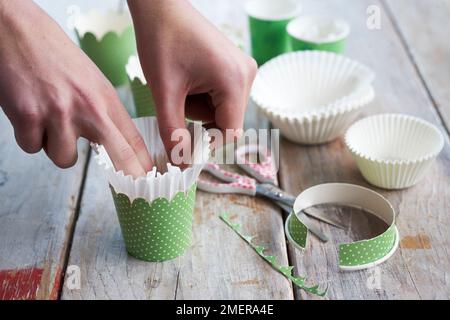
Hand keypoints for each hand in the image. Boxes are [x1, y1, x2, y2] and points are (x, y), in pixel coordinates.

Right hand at [0, 0, 152, 177]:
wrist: (16, 29)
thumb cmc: (54, 55)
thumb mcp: (91, 80)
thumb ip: (102, 111)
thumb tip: (111, 144)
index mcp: (105, 97)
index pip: (132, 138)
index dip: (143, 164)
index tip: (151, 179)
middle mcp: (87, 107)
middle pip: (118, 154)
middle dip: (127, 174)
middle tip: (130, 183)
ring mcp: (58, 113)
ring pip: (63, 158)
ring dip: (54, 146)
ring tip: (49, 119)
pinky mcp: (28, 116)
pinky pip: (32, 147)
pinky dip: (29, 137)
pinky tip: (29, 113)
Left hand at [128, 0, 256, 163]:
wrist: (161, 7)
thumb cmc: (161, 40)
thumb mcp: (164, 93)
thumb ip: (173, 132)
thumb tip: (181, 165)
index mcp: (235, 80)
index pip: (230, 133)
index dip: (206, 143)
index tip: (182, 141)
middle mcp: (247, 75)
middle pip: (226, 121)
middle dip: (198, 119)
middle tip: (177, 98)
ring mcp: (244, 70)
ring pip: (223, 111)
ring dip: (199, 108)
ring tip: (181, 84)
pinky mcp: (236, 68)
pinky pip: (223, 97)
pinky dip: (203, 97)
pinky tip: (190, 78)